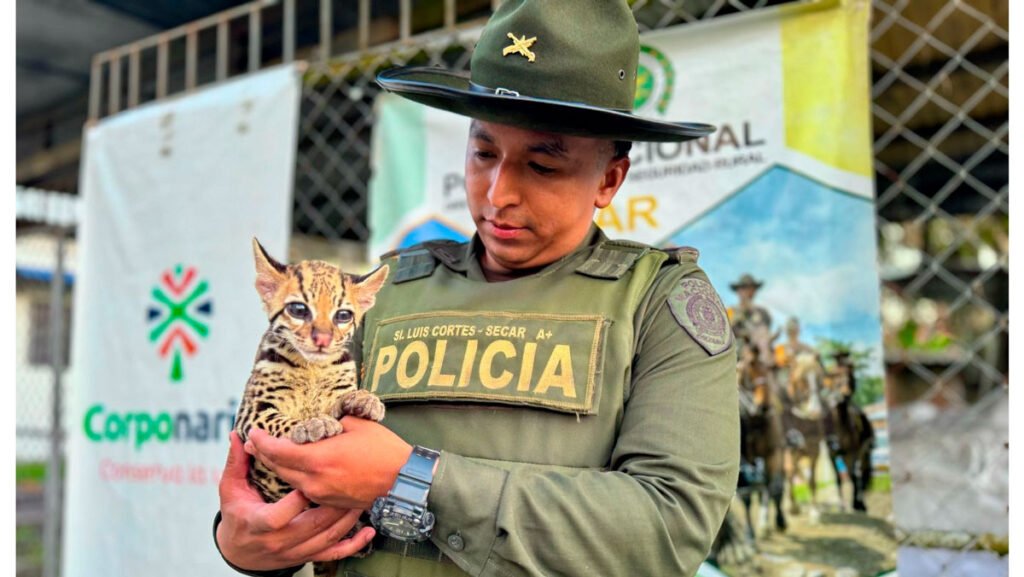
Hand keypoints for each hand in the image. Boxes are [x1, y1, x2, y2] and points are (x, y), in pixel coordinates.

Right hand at [216, 431, 374, 570]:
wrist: (240, 552)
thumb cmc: (236, 515)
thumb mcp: (230, 489)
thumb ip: (236, 462)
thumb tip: (237, 434)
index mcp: (259, 523)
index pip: (277, 517)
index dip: (294, 502)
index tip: (307, 481)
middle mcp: (278, 541)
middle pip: (310, 525)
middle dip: (331, 504)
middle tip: (348, 481)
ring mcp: (295, 551)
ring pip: (326, 538)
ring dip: (346, 518)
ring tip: (361, 497)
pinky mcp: (306, 556)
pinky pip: (334, 553)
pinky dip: (353, 544)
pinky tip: (368, 532)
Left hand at [246, 416, 412, 509]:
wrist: (403, 480)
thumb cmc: (383, 450)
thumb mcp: (356, 425)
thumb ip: (330, 422)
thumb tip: (318, 420)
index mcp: (318, 459)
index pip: (277, 451)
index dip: (261, 441)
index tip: (253, 431)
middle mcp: (314, 480)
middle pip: (278, 468)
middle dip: (263, 454)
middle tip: (255, 442)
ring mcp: (321, 494)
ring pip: (289, 480)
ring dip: (278, 466)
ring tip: (271, 454)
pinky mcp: (330, 501)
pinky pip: (304, 488)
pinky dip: (295, 477)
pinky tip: (296, 468)